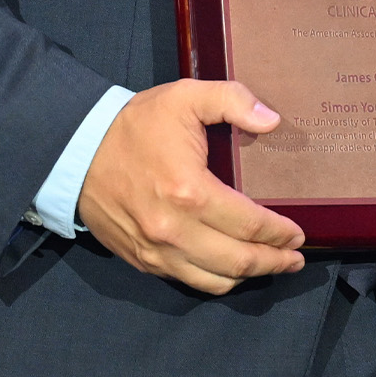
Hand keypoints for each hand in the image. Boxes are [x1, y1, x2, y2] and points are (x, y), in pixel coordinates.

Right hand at [77, 80, 305, 294]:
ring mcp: (155, 251)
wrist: (76, 152)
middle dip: (273, 262)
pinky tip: (231, 269)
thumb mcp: (187, 96)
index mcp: (190, 192)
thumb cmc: (136, 124)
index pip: (249, 224)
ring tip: (272, 266)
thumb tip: (273, 121)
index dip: (279, 232)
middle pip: (237, 261)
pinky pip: (186, 280)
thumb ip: (234, 102)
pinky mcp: (141, 260)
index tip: (299, 232)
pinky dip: (215, 279)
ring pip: (213, 280)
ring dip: (248, 277)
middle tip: (295, 258)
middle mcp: (174, 230)